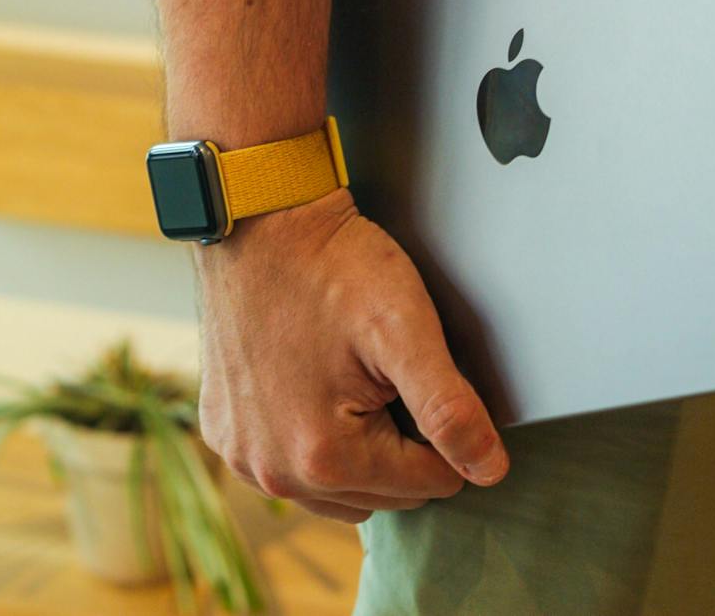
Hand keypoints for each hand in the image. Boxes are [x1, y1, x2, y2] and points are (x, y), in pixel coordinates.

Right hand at [195, 186, 510, 522]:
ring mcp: (243, 457)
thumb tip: (489, 471)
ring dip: (359, 447)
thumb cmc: (334, 266)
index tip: (422, 372)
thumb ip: (450, 408)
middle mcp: (275, 474)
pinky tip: (317, 383)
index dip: (444, 429)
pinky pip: (290, 466)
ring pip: (338, 488)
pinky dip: (312, 440)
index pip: (430, 481)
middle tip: (389, 370)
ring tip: (357, 376)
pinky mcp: (224, 433)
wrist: (261, 222)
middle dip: (400, 440)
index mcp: (325, 458)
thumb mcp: (407, 328)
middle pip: (384, 492)